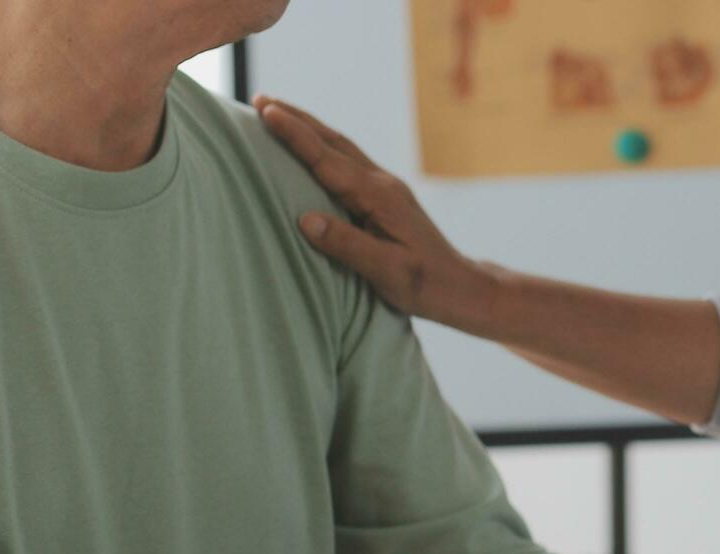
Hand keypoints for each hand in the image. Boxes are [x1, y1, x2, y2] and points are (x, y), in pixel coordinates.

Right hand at [252, 95, 496, 327]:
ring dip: (309, 128)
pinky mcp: (385, 197)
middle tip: (258, 100)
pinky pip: (347, 162)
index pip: (328, 159)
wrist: (461, 287)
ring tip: (276, 112)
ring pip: (341, 148)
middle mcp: (382, 184)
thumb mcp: (386, 271)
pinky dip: (323, 147)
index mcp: (379, 197)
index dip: (295, 135)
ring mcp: (385, 188)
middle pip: (333, 142)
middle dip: (296, 120)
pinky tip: (311, 147)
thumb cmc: (425, 285)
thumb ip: (346, 245)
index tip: (266, 111)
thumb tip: (304, 219)